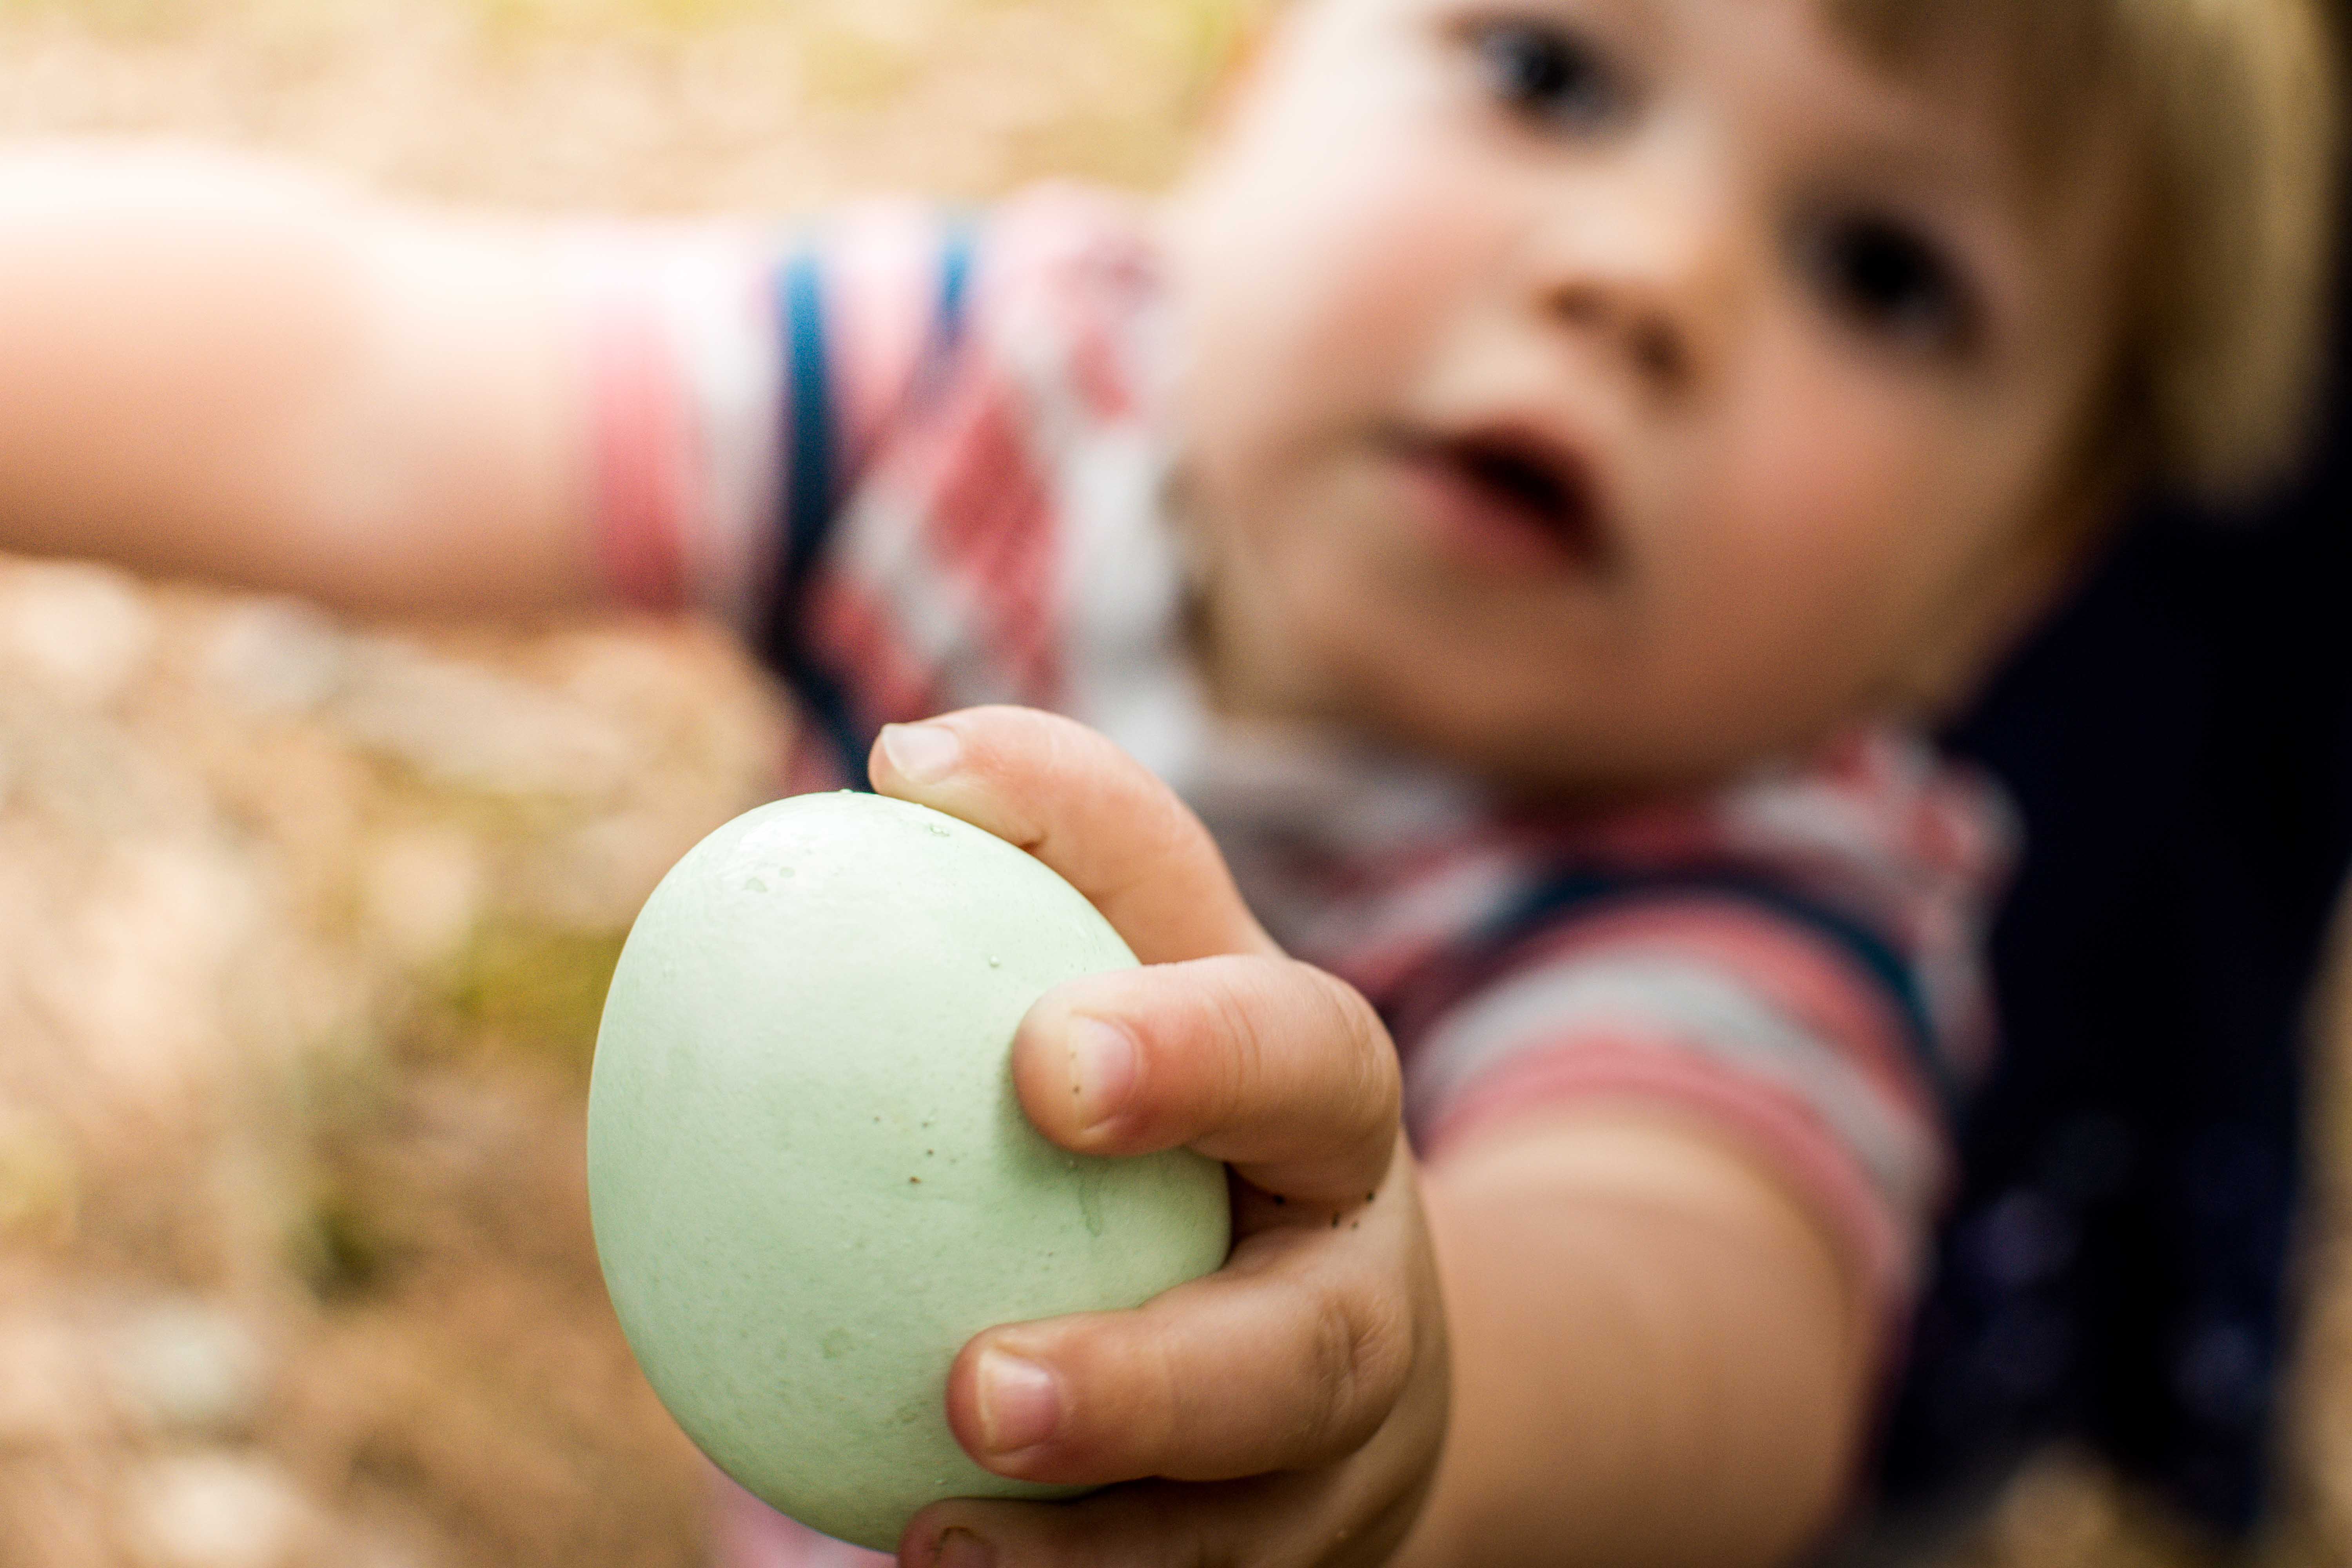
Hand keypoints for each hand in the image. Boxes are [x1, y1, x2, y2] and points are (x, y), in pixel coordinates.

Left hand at [868, 706, 1448, 1567]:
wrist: (1336, 1299)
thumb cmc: (1191, 1096)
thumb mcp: (1151, 957)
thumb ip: (1053, 852)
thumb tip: (898, 760)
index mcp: (1328, 1105)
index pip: (1290, 1054)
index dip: (1192, 1053)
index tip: (1040, 1061)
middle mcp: (1358, 1284)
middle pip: (1303, 1347)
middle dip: (1157, 1374)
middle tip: (980, 1385)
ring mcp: (1340, 1445)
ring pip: (1246, 1517)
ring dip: (1101, 1522)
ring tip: (939, 1513)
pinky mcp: (1298, 1545)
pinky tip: (937, 1557)